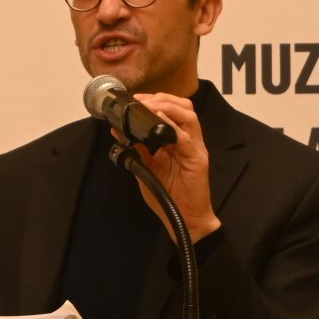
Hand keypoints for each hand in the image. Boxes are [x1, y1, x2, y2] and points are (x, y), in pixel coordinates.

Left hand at [130, 92, 220, 241]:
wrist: (187, 220)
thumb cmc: (170, 196)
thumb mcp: (148, 169)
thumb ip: (138, 150)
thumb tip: (120, 133)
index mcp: (178, 141)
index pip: (172, 111)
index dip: (156, 100)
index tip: (137, 99)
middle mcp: (189, 141)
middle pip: (184, 107)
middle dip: (163, 98)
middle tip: (142, 99)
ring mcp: (196, 149)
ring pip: (190, 117)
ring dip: (169, 107)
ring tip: (152, 106)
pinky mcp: (198, 161)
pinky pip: (187, 139)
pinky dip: (174, 128)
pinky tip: (161, 123)